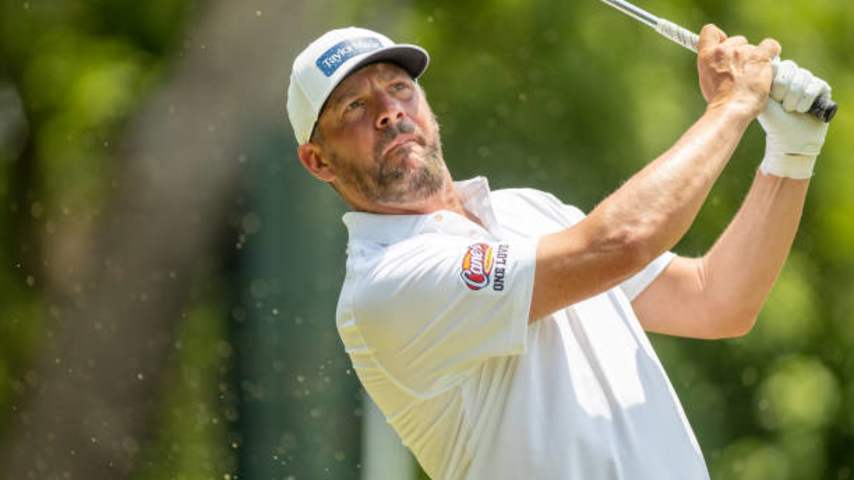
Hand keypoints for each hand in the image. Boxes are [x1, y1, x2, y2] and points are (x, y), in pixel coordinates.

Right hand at [696, 24, 780, 117]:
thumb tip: (723, 66)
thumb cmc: (719, 101)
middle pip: (737, 40)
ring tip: (752, 77)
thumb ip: (713, 66)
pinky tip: (768, 63)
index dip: (719, 37)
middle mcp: (723, 50)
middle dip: (740, 53)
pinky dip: (772, 52)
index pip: (710, 31)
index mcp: (707, 55)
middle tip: (740, 71)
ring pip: (753, 48)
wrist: (730, 109)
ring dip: (754, 59)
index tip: (723, 46)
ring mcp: (742, 52)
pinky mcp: (759, 57)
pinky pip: (770, 45)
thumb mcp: (707, 80)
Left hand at [757, 59, 830, 177]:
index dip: (774, 82)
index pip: (777, 64)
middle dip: (783, 91)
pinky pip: (815, 86)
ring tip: (791, 110)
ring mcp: (808, 79)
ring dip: (794, 99)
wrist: (789, 138)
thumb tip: (761, 62)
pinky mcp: (821, 87)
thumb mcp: (761, 99)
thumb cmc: (773, 120)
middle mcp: (792, 74)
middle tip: (781, 106)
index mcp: (776, 74)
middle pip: (790, 69)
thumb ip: (761, 81)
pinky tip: (802, 110)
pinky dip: (806, 101)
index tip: (771, 97)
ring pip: (802, 77)